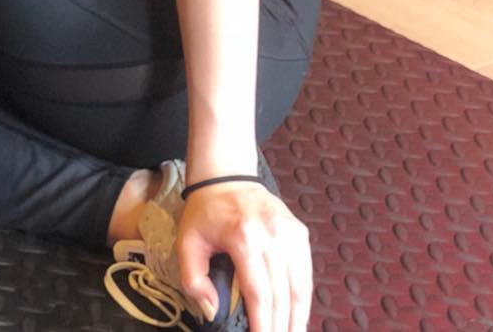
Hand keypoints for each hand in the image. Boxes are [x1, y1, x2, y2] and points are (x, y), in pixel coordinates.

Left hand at [175, 180, 311, 331]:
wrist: (227, 176)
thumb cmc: (206, 212)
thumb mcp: (187, 243)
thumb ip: (194, 280)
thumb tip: (213, 312)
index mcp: (243, 237)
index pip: (259, 293)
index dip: (262, 325)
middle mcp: (272, 234)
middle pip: (282, 294)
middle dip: (280, 326)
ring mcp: (289, 232)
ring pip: (299, 286)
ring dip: (297, 317)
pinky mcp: (299, 231)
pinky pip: (305, 271)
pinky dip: (303, 298)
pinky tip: (298, 316)